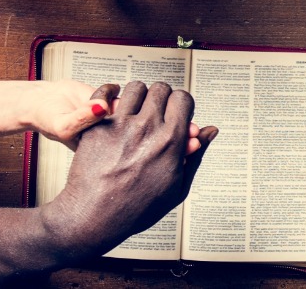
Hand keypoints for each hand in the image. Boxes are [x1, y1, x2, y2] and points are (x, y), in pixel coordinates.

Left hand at [41, 81, 217, 252]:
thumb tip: (210, 131)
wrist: (94, 217)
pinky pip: (104, 96)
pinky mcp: (97, 127)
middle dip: (163, 97)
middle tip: (158, 110)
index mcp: (170, 141)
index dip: (182, 104)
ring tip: (136, 110)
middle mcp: (146, 128)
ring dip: (139, 95)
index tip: (178, 112)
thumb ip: (196, 154)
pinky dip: (110, 96)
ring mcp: (120, 126)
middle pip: (161, 88)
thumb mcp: (177, 187)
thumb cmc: (137, 208)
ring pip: (136, 87)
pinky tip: (113, 105)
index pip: (183, 98)